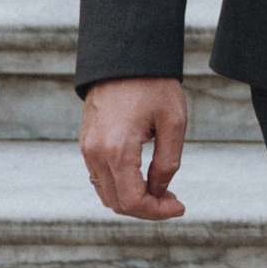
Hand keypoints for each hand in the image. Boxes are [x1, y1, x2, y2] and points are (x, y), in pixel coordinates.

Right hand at [80, 78, 188, 221]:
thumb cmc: (154, 85)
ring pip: (106, 194)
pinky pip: (99, 178)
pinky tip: (142, 180)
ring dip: (132, 200)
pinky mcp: (86, 143)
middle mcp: (96, 153)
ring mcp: (87, 149)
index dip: (158, 212)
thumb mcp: (173, 122)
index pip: (133, 201)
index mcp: (117, 150)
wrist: (125, 56)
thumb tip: (159, 193)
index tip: (180, 207)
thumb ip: (167, 163)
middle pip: (117, 203)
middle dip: (147, 209)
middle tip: (173, 201)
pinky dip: (119, 187)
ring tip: (161, 191)